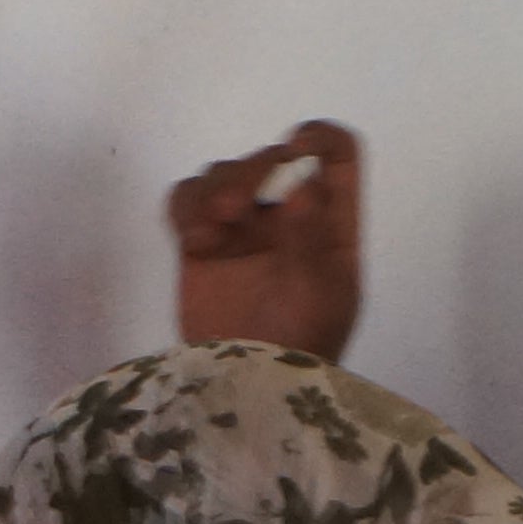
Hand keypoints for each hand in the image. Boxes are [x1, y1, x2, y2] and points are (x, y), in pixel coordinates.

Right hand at [169, 120, 359, 362]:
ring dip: (212, 192)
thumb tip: (304, 183)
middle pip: (267, 160)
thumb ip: (310, 237)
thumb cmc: (302, 340)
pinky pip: (185, 202)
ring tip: (206, 235)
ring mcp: (241, 228)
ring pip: (221, 175)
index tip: (297, 145)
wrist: (252, 384)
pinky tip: (192, 239)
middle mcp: (287, 215)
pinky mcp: (199, 244)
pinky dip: (184, 208)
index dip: (321, 139)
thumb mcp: (320, 291)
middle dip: (249, 173)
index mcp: (332, 220)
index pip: (338, 156)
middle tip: (232, 210)